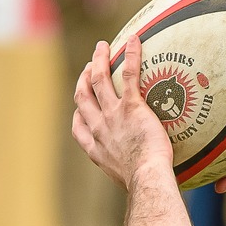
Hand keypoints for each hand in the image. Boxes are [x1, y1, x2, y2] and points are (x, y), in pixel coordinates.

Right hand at [72, 36, 175, 192]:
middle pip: (83, 96)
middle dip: (83, 79)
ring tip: (102, 47)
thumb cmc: (143, 184)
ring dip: (98, 60)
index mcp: (96, 148)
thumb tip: (146, 179)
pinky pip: (128, 75)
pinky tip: (134, 40)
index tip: (80, 108)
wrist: (146, 178)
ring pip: (98, 79)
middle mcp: (99, 128)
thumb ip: (130, 172)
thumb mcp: (128, 181)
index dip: (78, 114)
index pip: (79, 127)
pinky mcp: (131, 106)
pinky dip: (130, 55)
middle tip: (89, 67)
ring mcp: (113, 115)